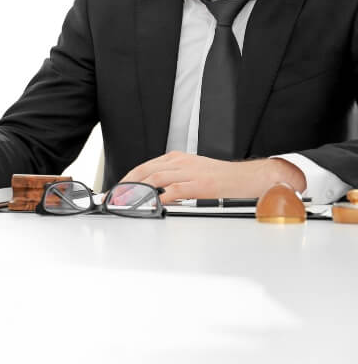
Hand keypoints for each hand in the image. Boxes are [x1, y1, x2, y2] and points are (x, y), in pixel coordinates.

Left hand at [119, 151, 306, 203]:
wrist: (248, 177)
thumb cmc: (222, 178)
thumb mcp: (193, 173)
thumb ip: (173, 180)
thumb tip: (154, 194)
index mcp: (176, 158)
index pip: (144, 167)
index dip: (127, 179)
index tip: (116, 191)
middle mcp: (180, 162)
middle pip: (144, 171)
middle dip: (126, 186)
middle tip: (114, 199)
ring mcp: (189, 172)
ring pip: (155, 179)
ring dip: (137, 192)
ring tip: (126, 203)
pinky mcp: (199, 184)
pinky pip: (174, 190)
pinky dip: (159, 198)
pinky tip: (151, 205)